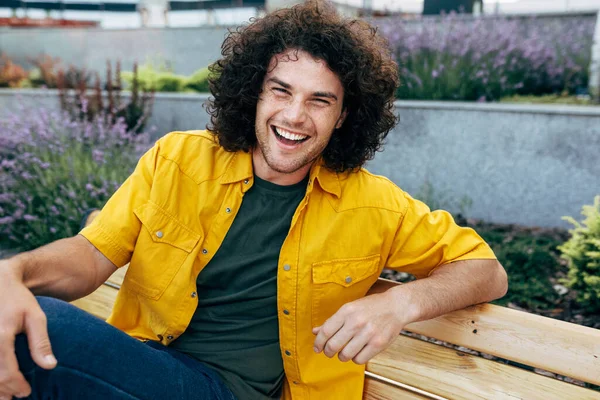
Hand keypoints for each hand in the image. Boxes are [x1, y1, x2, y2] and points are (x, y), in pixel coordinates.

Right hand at [0, 262, 56, 398]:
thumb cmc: (18, 300)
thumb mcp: (35, 317)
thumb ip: (41, 342)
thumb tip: (49, 366)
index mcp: (1, 336)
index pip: (7, 372)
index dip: (16, 386)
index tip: (26, 392)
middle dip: (4, 391)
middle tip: (17, 395)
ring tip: (5, 394)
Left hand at [312, 291, 407, 364]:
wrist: (396, 306)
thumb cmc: (370, 307)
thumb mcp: (350, 308)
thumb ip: (333, 321)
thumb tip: (315, 331)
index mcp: (347, 311)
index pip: (325, 331)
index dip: (318, 342)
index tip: (317, 348)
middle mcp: (356, 322)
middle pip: (333, 345)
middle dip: (327, 352)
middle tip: (329, 352)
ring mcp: (368, 333)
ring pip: (345, 355)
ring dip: (342, 356)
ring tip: (344, 351)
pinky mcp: (378, 344)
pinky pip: (359, 359)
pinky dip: (355, 359)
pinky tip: (357, 352)